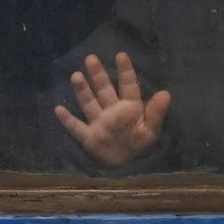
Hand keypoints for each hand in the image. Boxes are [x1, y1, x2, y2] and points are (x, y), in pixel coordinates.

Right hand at [54, 52, 171, 167]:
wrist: (127, 169)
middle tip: (91, 58)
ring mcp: (98, 123)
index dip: (125, 71)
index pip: (127, 86)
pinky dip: (67, 120)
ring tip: (76, 75)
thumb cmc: (139, 146)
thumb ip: (156, 112)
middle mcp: (111, 111)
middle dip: (97, 74)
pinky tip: (58, 109)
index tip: (121, 55)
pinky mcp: (88, 137)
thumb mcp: (151, 131)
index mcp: (129, 108)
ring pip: (89, 103)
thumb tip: (166, 93)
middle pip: (103, 89)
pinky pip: (76, 127)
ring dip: (82, 90)